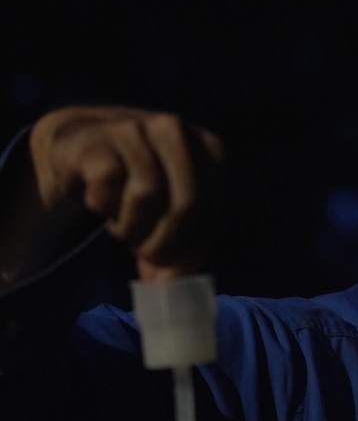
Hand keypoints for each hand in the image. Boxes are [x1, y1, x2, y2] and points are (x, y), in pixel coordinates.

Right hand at [29, 106, 223, 279]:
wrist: (83, 143)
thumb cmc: (137, 181)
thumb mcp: (171, 206)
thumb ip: (182, 244)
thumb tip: (175, 291)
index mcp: (209, 148)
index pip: (212, 212)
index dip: (191, 251)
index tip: (170, 270)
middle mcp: (176, 131)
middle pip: (188, 206)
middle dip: (165, 244)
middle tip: (146, 255)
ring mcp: (137, 130)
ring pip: (146, 197)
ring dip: (131, 226)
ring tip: (123, 225)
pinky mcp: (98, 140)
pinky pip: (106, 188)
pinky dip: (102, 206)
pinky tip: (100, 201)